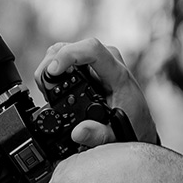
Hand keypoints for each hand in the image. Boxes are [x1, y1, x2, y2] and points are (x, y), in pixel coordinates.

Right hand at [33, 38, 157, 146]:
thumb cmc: (131, 123)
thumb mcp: (117, 133)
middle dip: (51, 63)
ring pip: (66, 49)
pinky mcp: (89, 66)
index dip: (69, 55)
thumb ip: (98, 135)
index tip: (53, 71)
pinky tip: (52, 85)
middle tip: (44, 88)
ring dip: (50, 65)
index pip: (92, 50)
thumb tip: (78, 132)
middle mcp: (107, 62)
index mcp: (117, 74)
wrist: (138, 122)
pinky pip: (67, 57)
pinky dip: (54, 69)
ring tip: (47, 89)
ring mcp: (98, 62)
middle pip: (72, 46)